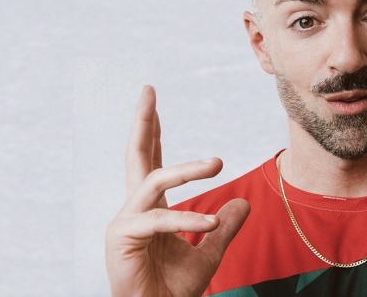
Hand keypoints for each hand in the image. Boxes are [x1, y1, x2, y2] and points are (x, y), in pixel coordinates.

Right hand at [105, 86, 249, 296]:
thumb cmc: (174, 289)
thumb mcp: (210, 253)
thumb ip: (224, 228)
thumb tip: (243, 203)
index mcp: (150, 208)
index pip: (151, 160)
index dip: (152, 131)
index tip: (153, 102)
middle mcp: (134, 209)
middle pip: (136, 155)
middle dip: (142, 121)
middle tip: (148, 90)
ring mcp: (125, 221)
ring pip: (154, 180)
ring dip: (186, 170)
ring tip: (215, 163)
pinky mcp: (123, 237)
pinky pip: (158, 219)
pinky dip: (187, 220)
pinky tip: (210, 223)